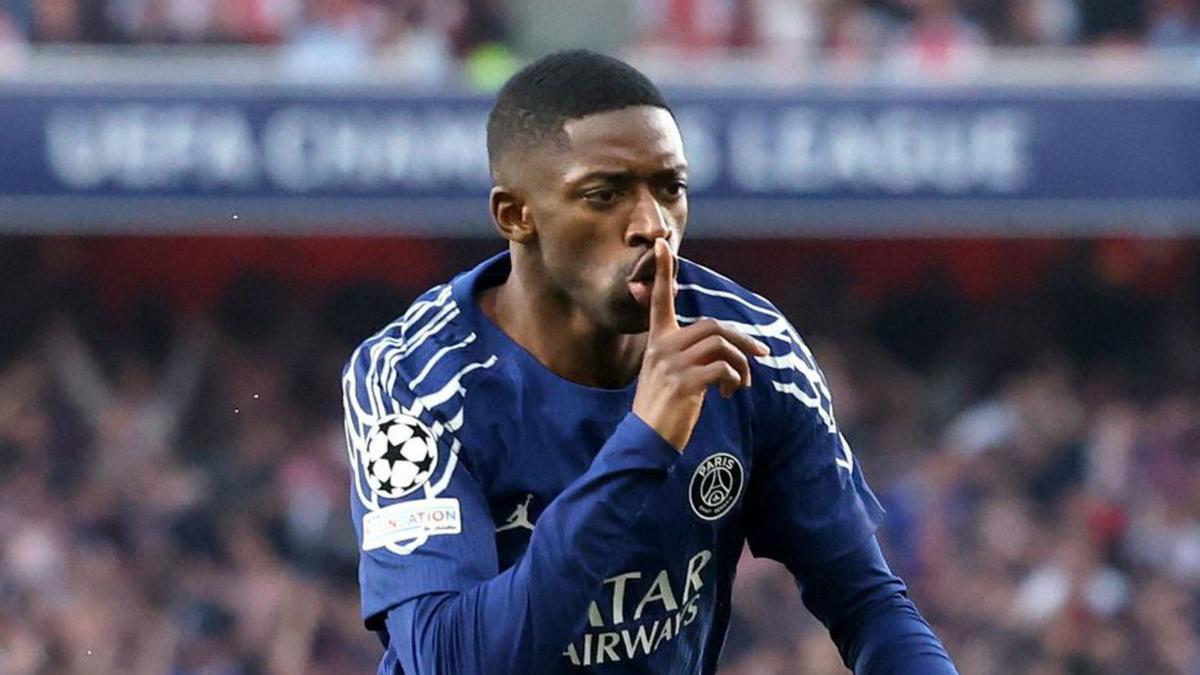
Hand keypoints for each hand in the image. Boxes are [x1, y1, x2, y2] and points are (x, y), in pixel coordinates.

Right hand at [631, 239, 769, 451]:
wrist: (647, 440)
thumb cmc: (663, 407)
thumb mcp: (669, 373)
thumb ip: (687, 354)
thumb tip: (724, 347)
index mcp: (658, 341)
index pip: (659, 299)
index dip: (661, 271)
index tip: (661, 243)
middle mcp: (663, 347)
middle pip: (713, 326)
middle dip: (742, 341)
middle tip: (761, 356)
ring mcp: (673, 365)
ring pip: (721, 346)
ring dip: (742, 365)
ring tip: (741, 384)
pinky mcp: (685, 383)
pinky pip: (723, 369)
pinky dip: (735, 379)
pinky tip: (730, 393)